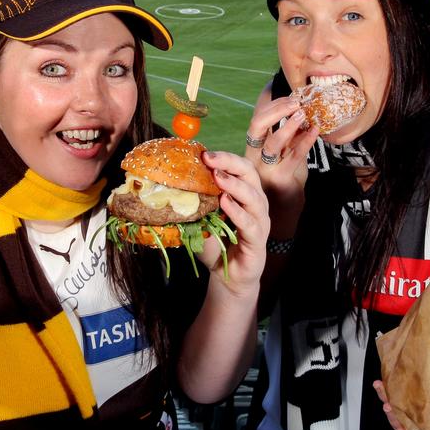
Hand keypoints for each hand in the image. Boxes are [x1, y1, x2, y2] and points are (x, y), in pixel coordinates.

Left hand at [200, 150, 269, 297]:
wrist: (228, 276)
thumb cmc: (216, 245)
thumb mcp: (203, 219)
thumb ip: (195, 203)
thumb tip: (170, 184)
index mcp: (245, 195)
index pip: (240, 168)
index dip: (225, 158)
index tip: (204, 153)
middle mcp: (256, 205)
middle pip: (250, 175)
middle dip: (230, 164)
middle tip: (210, 159)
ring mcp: (259, 223)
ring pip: (254, 198)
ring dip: (235, 186)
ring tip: (218, 178)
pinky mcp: (257, 242)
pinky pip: (250, 224)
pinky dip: (238, 212)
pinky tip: (225, 203)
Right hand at [244, 95, 317, 206]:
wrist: (284, 208)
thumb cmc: (285, 177)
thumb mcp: (286, 153)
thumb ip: (291, 136)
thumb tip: (303, 112)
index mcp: (255, 146)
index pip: (258, 119)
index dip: (273, 106)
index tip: (291, 97)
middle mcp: (256, 156)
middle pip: (257, 126)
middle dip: (275, 110)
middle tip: (295, 102)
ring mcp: (266, 168)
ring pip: (272, 143)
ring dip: (288, 126)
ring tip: (302, 114)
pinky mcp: (281, 178)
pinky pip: (293, 157)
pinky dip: (305, 142)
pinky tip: (315, 131)